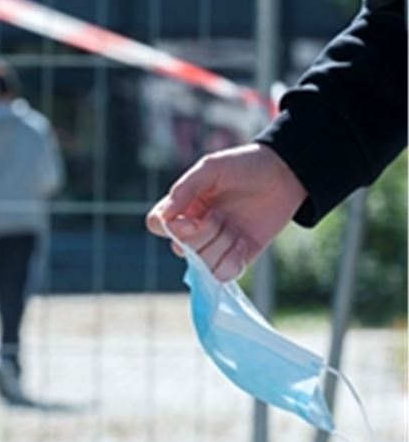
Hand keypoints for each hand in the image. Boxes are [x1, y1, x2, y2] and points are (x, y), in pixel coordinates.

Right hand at [145, 143, 307, 280]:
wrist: (285, 174)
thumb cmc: (245, 166)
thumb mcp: (212, 168)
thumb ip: (185, 188)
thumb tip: (165, 216)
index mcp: (182, 206)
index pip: (157, 225)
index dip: (171, 229)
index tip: (193, 219)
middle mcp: (194, 228)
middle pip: (180, 249)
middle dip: (203, 234)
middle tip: (222, 214)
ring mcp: (215, 244)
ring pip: (201, 265)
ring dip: (220, 246)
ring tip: (235, 229)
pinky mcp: (236, 257)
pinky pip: (222, 275)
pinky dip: (232, 261)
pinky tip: (243, 243)